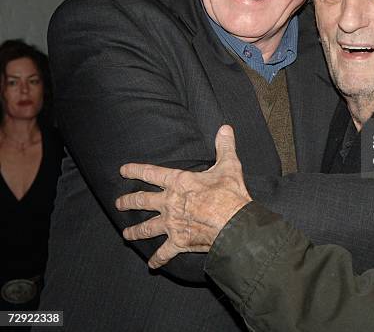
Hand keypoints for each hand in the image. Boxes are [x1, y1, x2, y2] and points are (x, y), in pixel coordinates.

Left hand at [115, 125, 251, 268]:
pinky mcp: (179, 242)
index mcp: (179, 182)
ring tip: (125, 234)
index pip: (151, 173)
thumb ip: (224, 146)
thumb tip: (225, 128)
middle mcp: (170, 203)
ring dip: (134, 231)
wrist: (234, 224)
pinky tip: (152, 265)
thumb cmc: (230, 194)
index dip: (135, 170)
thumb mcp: (229, 166)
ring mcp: (172, 224)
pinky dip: (157, 260)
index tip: (123, 170)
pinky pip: (163, 253)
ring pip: (146, 228)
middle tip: (118, 203)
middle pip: (142, 201)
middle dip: (128, 201)